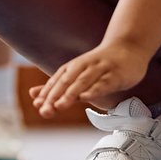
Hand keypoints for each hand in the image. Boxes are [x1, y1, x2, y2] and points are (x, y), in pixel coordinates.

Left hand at [31, 38, 154, 116]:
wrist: (128, 49)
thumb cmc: (99, 67)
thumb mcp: (76, 76)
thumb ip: (57, 87)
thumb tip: (33, 95)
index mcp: (72, 68)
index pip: (57, 81)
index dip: (47, 94)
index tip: (37, 105)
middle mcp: (83, 67)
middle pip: (67, 82)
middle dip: (55, 96)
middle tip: (44, 110)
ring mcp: (100, 69)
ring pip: (83, 82)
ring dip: (70, 94)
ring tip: (59, 106)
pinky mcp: (115, 74)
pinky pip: (103, 82)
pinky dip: (94, 89)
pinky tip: (86, 97)